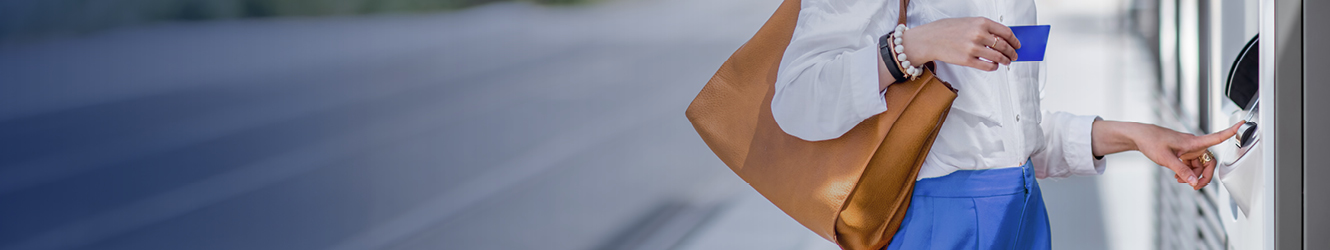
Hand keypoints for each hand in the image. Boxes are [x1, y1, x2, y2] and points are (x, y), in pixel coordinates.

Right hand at [899, 17, 1020, 70]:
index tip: (1017, 44)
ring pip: (998, 57)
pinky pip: (988, 66)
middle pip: (1004, 45)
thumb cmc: (946, 29)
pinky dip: (994, 67)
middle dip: (1012, 52)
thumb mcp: (968, 22)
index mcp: (981, 22)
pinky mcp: (967, 60)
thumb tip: (1000, 37)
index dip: (1014, 40)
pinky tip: (994, 66)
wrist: (930, 39)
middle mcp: (979, 34)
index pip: (1006, 32)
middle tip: (1014, 55)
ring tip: (1006, 62)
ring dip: (1005, 60)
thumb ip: (984, 28)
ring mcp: (973, 48)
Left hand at [1092, 121, 1242, 189]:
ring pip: (1199, 166)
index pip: (1216, 137)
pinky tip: (1178, 177)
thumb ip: (1181, 171)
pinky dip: (1187, 173)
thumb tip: (1194, 182)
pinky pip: (1191, 165)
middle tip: (1195, 186)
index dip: (1230, 132)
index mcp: (1192, 142)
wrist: (1140, 137)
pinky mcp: (1182, 153)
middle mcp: (1193, 145)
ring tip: (1180, 180)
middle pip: (1208, 162)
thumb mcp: (1166, 159)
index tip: (1242, 124)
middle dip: (1204, 175)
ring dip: (1193, 176)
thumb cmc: (1151, 141)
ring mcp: (1188, 150)